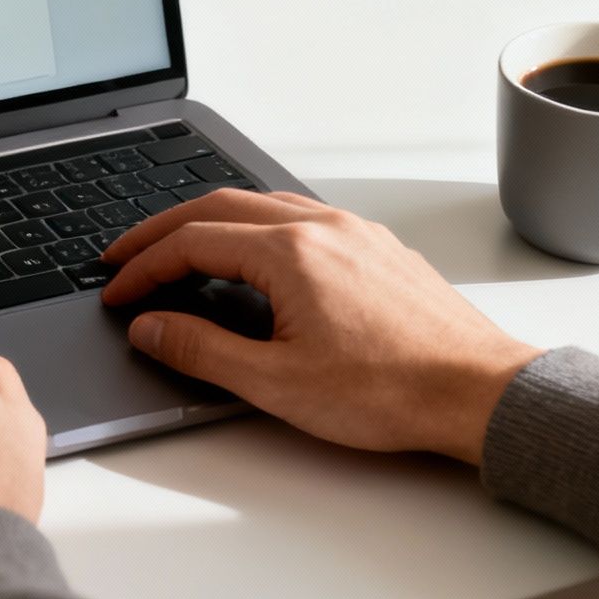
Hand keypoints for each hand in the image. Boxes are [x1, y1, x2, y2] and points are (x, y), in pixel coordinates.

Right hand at [100, 190, 542, 463]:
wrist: (480, 394)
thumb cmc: (392, 392)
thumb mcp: (275, 383)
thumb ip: (200, 350)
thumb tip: (150, 328)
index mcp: (290, 253)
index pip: (191, 243)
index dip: (143, 268)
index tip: (118, 293)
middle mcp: (321, 227)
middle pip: (217, 207)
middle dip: (162, 231)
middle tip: (126, 257)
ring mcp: (354, 232)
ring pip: (261, 204)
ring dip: (209, 222)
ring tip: (178, 251)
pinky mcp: (378, 248)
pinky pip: (300, 215)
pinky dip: (255, 227)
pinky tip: (253, 256)